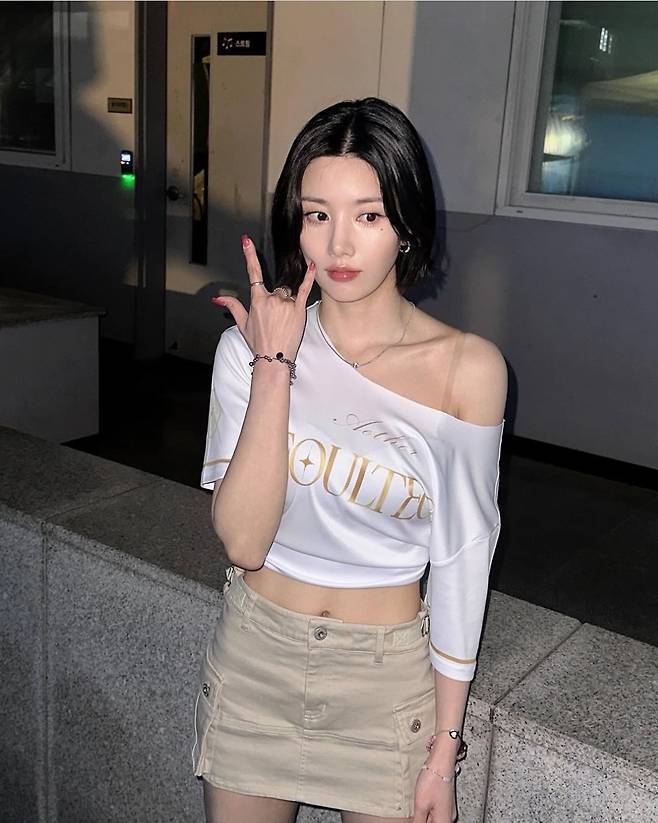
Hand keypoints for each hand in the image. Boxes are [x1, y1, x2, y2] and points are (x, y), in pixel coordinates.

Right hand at [211, 235, 315, 361]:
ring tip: (285, 321)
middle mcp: (271, 299)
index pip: (253, 273)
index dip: (249, 255)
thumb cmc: (258, 343)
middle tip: (276, 319)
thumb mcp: (242, 324)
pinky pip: (305, 289)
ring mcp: (286, 303)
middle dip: (277, 300)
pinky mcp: (299, 308)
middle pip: (277, 289)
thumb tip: (218, 298)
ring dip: (287, 302)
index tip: (246, 241)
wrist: (273, 358)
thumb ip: (232, 306)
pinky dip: (309, 277)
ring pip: (288, 293)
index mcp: (257, 300)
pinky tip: (312, 265)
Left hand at [412, 765, 457, 822]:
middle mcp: (449, 816)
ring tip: (416, 808)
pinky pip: (435, 810)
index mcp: (444, 821)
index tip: (413, 819)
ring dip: (425, 816)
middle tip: (414, 813)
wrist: (441, 761)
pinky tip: (421, 803)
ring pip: (434, 818)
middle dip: (423, 820)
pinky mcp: (445, 799)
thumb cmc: (433, 781)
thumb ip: (418, 821)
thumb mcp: (421, 805)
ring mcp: (448, 808)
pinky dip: (428, 810)